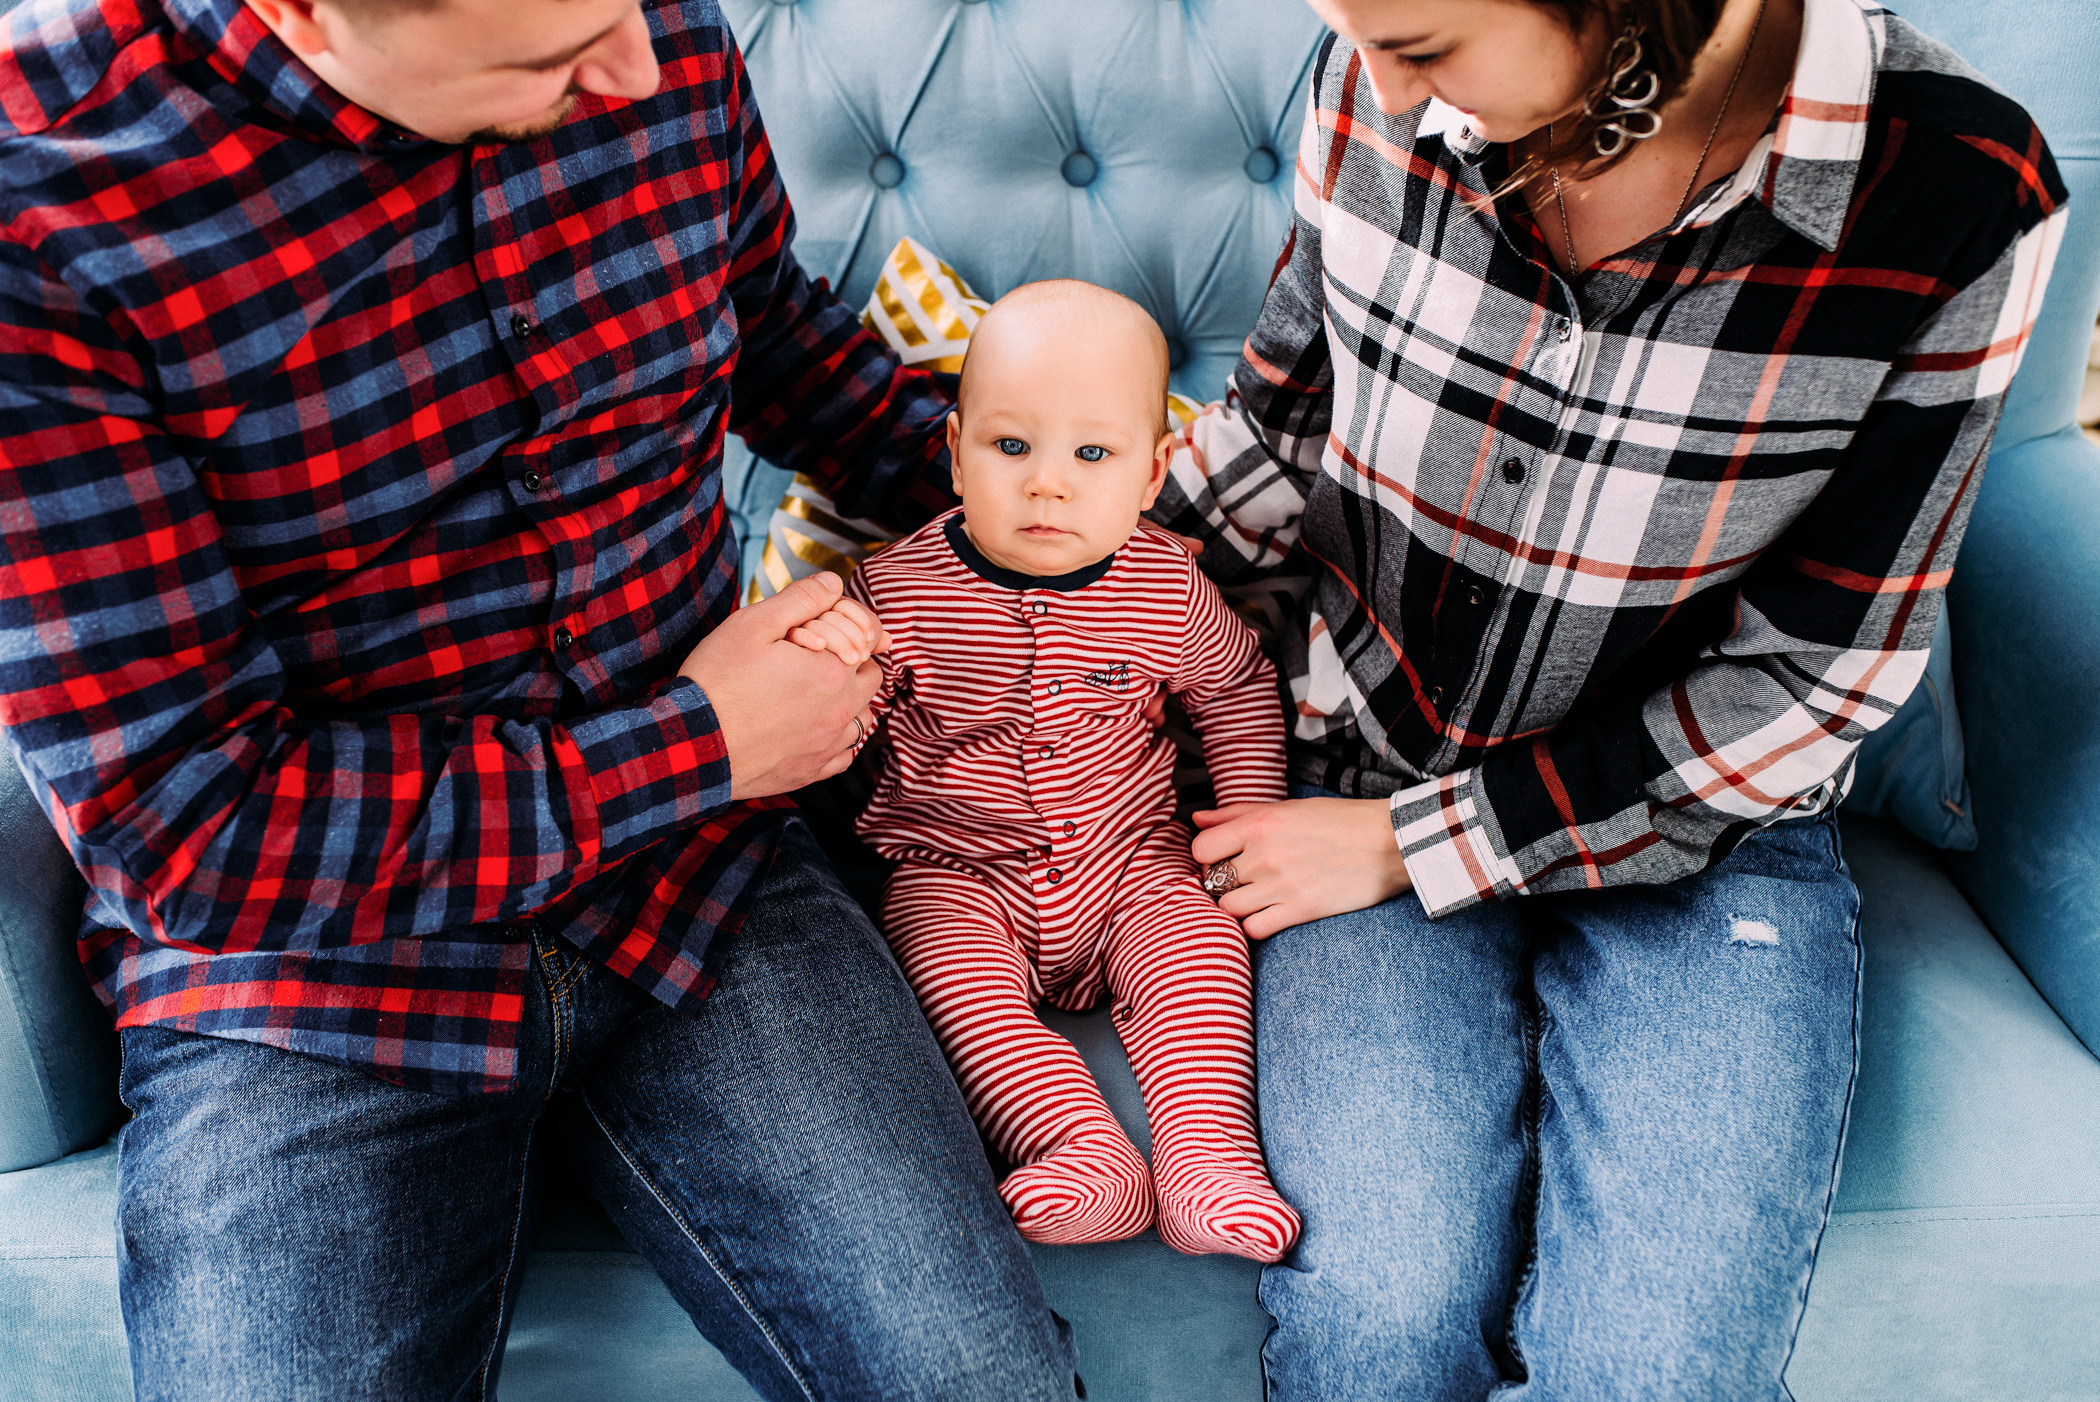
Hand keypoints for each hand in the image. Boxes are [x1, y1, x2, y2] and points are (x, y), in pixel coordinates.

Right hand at [678, 573, 880, 798]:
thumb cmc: (717, 683)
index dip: (845, 626)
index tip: (818, 629)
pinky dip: (836, 738)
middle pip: (870, 676)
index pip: (869, 638)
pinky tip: (810, 726)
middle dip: (851, 662)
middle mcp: (840, 710)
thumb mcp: (753, 624)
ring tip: (813, 692)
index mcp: (832, 671)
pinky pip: (844, 754)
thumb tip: (833, 583)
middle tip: (815, 657)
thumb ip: (801, 599)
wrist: (691, 746)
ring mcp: (827, 745)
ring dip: (849, 701)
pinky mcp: (811, 772)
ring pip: (863, 717)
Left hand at [1190, 797, 1412, 938]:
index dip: (1206, 857)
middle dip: (1221, 882)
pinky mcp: (1300, 910)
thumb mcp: (1286, 807)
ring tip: (1254, 897)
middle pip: (1212, 881)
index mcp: (1259, 824)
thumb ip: (1237, 813)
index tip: (1221, 859)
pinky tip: (1268, 914)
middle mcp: (1264, 855)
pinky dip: (1255, 925)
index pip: (1200, 849)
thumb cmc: (1339, 821)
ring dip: (1236, 905)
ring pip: (1228, 908)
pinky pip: (1254, 929)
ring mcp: (1281, 885)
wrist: (1390, 843)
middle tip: (1241, 880)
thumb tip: (1197, 819)